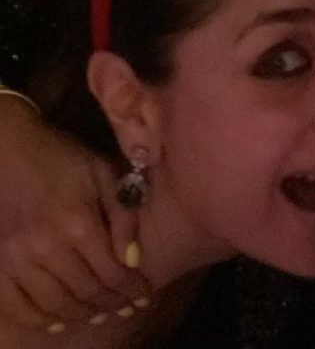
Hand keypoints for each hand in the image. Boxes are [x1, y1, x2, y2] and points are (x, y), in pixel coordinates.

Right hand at [0, 102, 149, 328]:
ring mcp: (16, 259)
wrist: (9, 150)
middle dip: (111, 303)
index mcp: (78, 222)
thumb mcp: (103, 173)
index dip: (131, 289)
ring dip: (81, 313)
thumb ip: (122, 214)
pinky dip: (39, 319)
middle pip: (85, 291)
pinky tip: (58, 320)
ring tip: (101, 313)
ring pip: (54, 304)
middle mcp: (46, 247)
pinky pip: (15, 306)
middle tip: (128, 307)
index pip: (111, 271)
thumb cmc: (63, 158)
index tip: (145, 296)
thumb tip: (133, 259)